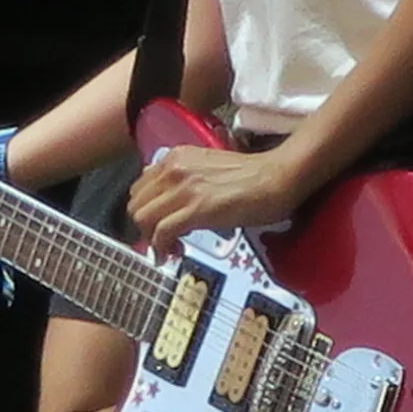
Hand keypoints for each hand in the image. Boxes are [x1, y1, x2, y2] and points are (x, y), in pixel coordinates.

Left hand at [127, 143, 307, 259]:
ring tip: (170, 249)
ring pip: (143, 218)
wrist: (277, 177)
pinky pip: (161, 232)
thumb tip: (172, 204)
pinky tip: (173, 254)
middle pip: (135, 204)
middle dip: (145, 227)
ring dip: (151, 239)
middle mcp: (174, 168)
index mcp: (176, 157)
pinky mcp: (197, 208)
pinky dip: (161, 247)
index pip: (140, 187)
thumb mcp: (208, 168)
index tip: (157, 225)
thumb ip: (186, 180)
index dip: (146, 210)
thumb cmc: (253, 176)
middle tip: (162, 240)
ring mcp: (184, 188)